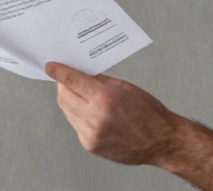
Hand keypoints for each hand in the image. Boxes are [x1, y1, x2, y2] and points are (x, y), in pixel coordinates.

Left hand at [45, 61, 182, 166]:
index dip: (58, 71)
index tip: (50, 66)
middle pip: (63, 97)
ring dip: (70, 101)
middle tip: (66, 79)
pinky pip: (76, 125)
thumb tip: (79, 73)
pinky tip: (89, 112)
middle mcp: (94, 118)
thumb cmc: (148, 113)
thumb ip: (99, 80)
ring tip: (80, 95)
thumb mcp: (124, 87)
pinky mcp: (90, 146)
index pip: (71, 81)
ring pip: (67, 112)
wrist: (162, 142)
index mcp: (104, 99)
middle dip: (62, 86)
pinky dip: (78, 116)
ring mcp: (91, 134)